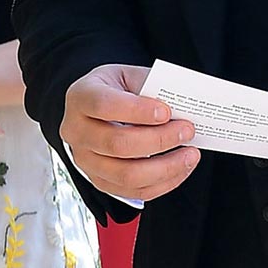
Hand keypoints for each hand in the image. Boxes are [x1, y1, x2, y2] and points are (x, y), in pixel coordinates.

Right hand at [60, 63, 196, 201]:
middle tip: (187, 131)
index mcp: (81, 98)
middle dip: (159, 140)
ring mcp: (85, 161)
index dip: (137, 111)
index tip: (166, 112)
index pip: (104, 106)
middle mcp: (77, 132)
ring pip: (126, 174)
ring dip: (165, 167)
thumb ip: (151, 87)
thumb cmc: (115, 90)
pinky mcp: (100, 181)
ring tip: (190, 154)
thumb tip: (182, 106)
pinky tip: (181, 169)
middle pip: (117, 144)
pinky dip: (163, 183)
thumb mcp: (129, 76)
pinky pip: (134, 191)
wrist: (96, 109)